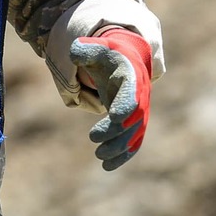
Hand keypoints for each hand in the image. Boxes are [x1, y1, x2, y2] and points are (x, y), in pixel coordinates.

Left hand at [72, 28, 152, 171]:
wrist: (126, 62)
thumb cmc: (108, 56)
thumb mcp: (97, 48)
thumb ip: (85, 49)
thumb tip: (75, 52)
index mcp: (132, 77)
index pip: (132, 93)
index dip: (126, 105)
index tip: (115, 117)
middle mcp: (140, 97)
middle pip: (133, 119)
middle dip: (116, 131)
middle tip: (93, 138)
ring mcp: (139, 112)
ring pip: (133, 135)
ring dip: (118, 148)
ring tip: (100, 157)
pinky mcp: (134, 124)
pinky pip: (132, 143)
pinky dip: (122, 156)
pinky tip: (108, 166)